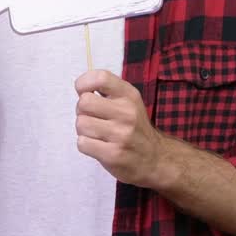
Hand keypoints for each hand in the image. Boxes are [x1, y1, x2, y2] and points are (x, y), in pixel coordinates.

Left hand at [73, 70, 167, 187]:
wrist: (155, 158)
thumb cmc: (134, 127)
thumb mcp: (128, 101)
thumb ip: (106, 90)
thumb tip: (80, 87)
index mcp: (129, 95)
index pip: (101, 78)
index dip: (84, 83)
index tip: (84, 92)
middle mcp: (127, 113)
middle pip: (84, 102)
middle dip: (82, 111)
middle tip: (92, 117)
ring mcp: (121, 135)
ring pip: (81, 124)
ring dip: (84, 130)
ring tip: (97, 133)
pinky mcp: (113, 154)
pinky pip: (82, 143)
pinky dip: (86, 145)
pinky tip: (98, 145)